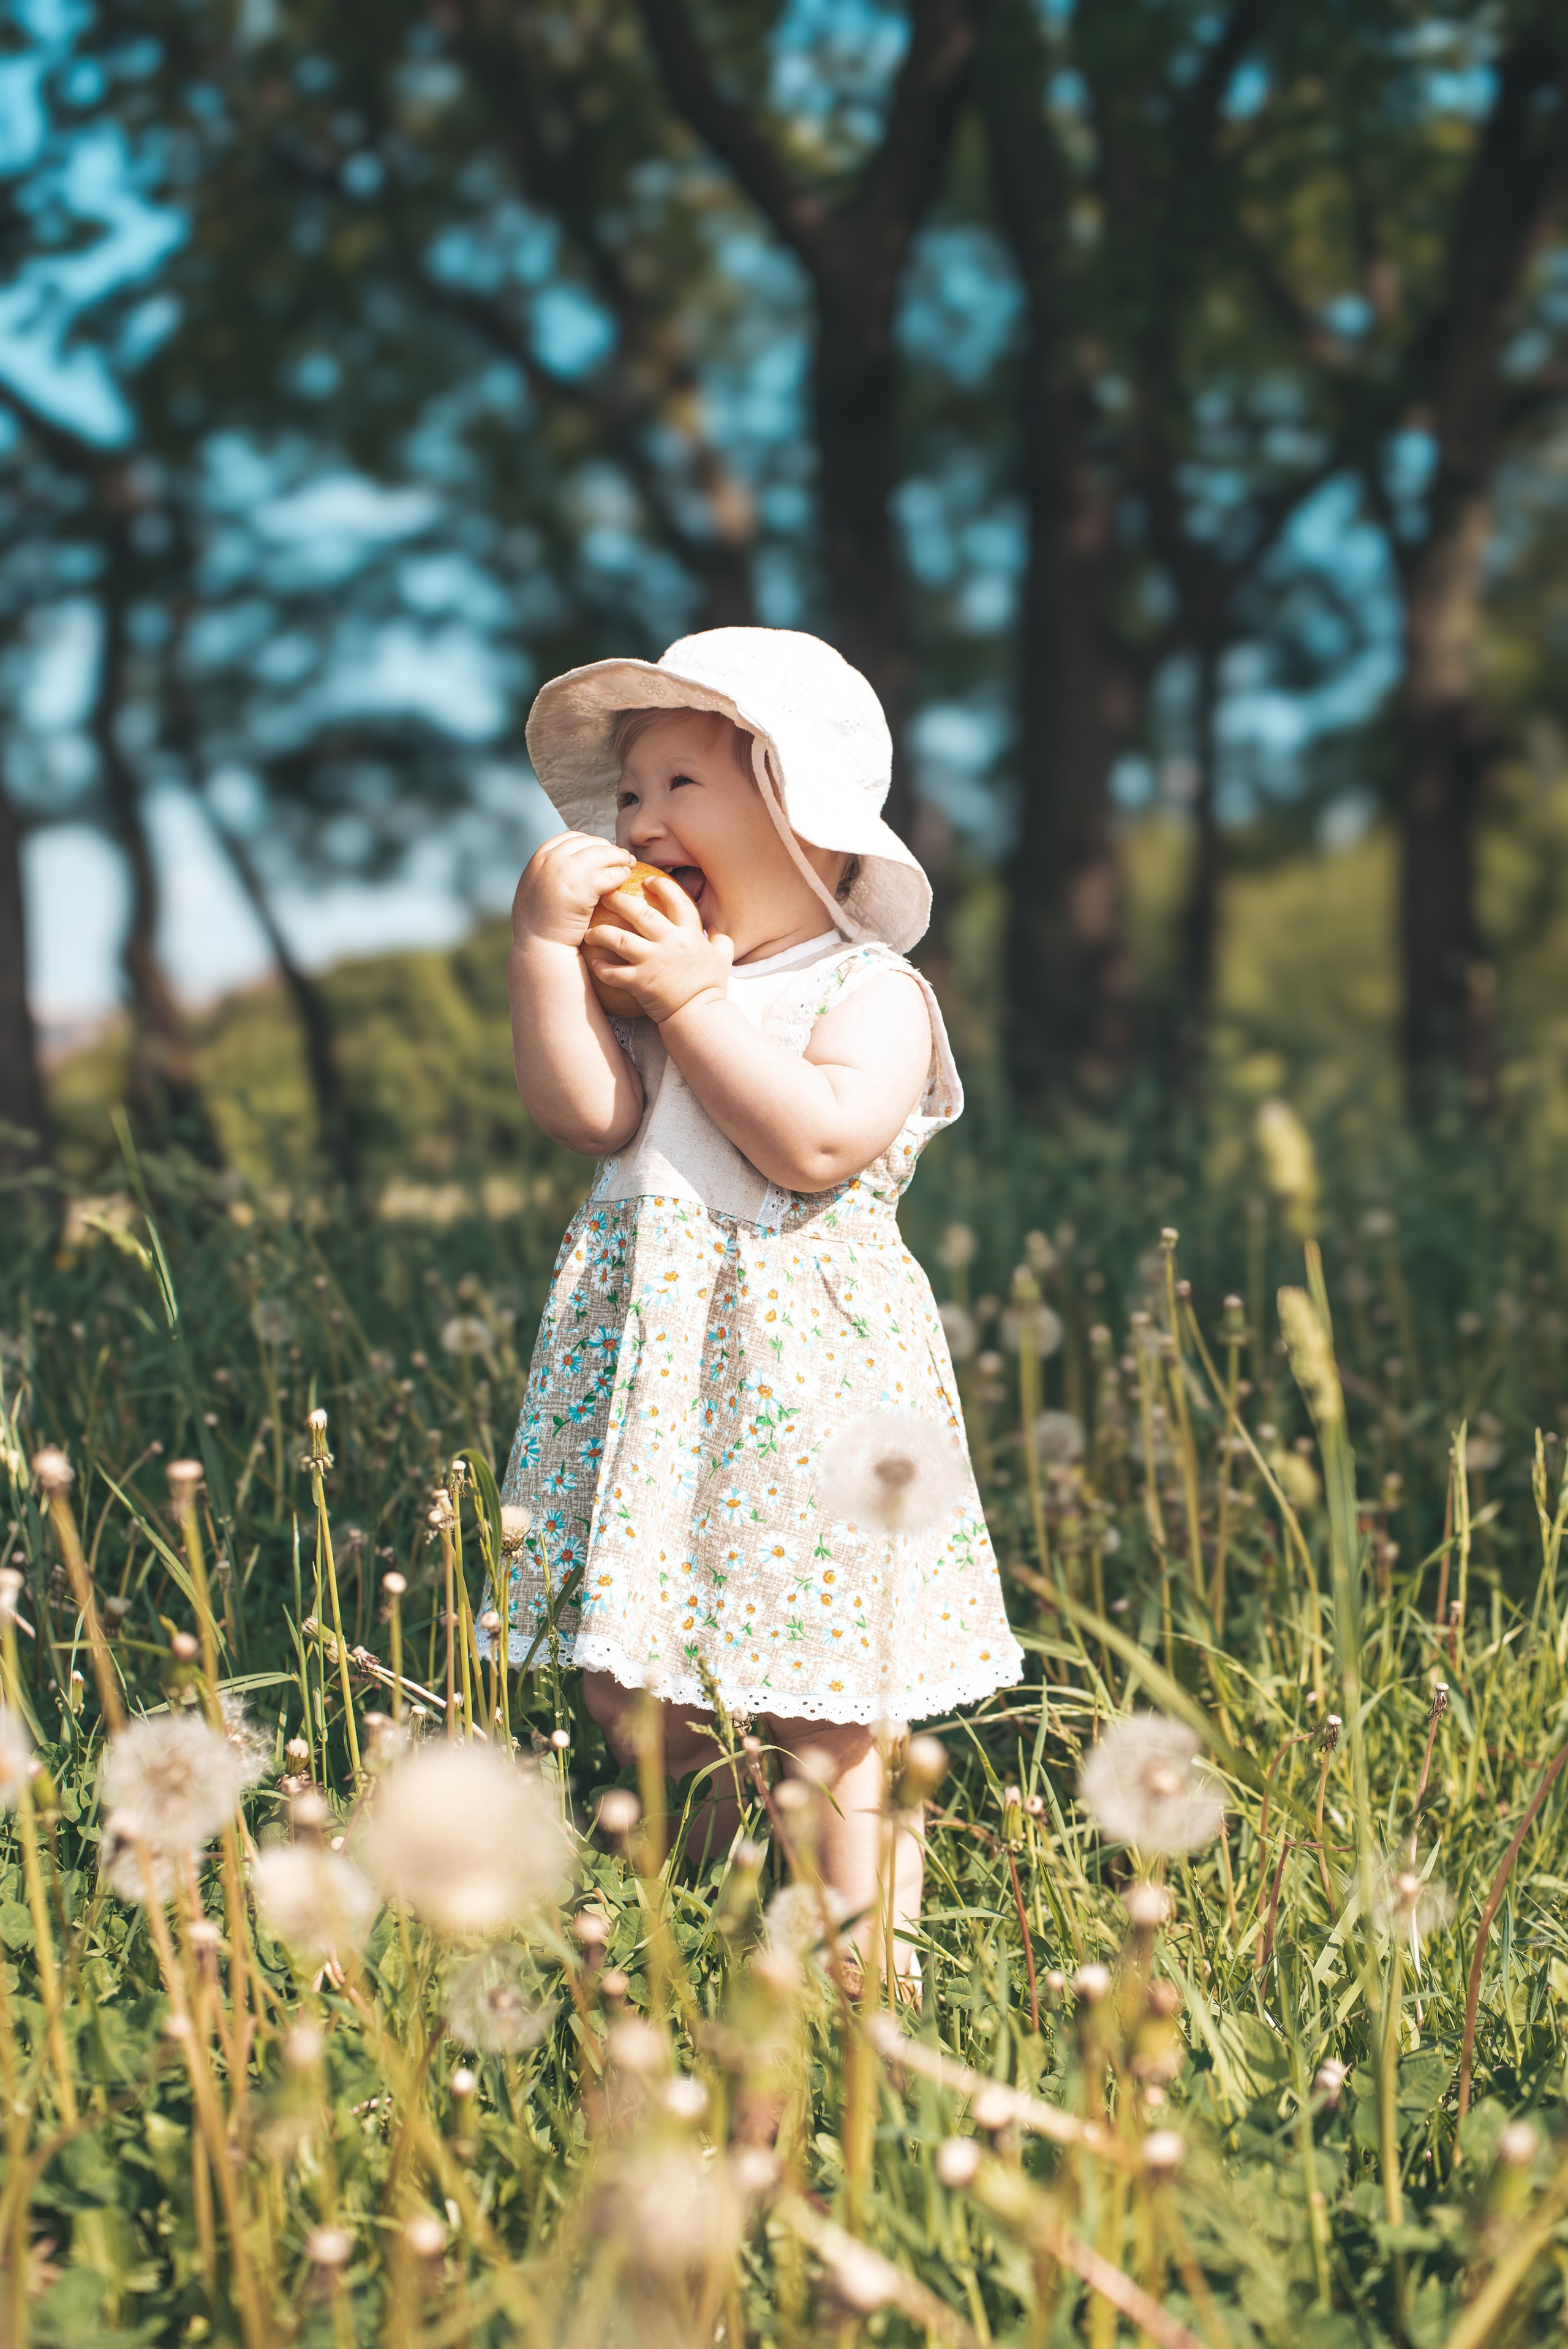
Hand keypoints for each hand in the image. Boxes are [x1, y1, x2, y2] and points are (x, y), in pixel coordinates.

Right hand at [512, 833, 634, 948]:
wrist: (541, 946)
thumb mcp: (536, 889)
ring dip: (620, 857)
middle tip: (622, 857)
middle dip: (608, 848)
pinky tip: (627, 878)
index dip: (590, 843)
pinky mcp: (584, 886)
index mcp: (540, 857)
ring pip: (604, 853)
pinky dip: (621, 873)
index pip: (572, 838)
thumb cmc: (540, 925)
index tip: (601, 852)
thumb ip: (549, 873)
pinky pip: (611, 873)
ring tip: (629, 864)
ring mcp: (567, 870)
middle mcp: (552, 858)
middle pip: (590, 843)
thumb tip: (565, 863)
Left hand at [583, 873, 734, 1023]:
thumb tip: (716, 930)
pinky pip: (613, 972)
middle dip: (620, 901)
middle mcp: (670, 943)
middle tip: (606, 896)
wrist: (699, 1016)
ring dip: (601, 933)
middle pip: (640, 913)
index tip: (649, 881)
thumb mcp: (723, 959)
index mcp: (690, 934)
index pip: (676, 900)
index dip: (662, 886)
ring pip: (618, 939)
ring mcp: (652, 962)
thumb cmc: (711, 988)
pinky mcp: (639, 982)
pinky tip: (595, 964)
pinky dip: (601, 968)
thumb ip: (721, 941)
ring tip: (590, 932)